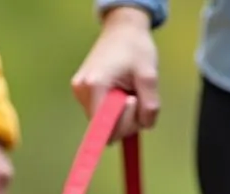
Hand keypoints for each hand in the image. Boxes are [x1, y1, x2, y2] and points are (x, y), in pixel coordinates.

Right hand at [72, 6, 159, 139]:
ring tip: (128, 91)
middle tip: (137, 97)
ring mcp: (80, 92)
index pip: (105, 128)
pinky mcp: (82, 93)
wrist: (121, 29)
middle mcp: (82, 91)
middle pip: (104, 128)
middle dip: (126, 120)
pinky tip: (120, 92)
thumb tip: (145, 125)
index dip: (123, 125)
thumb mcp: (150, 75)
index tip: (133, 103)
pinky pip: (100, 115)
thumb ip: (150, 104)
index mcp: (96, 84)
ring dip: (120, 115)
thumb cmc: (135, 47)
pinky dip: (114, 110)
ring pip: (103, 123)